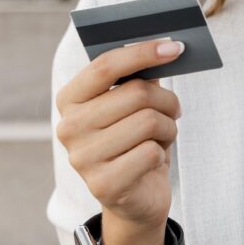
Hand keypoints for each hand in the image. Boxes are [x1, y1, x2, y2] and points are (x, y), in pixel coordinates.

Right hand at [55, 39, 182, 233]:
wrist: (134, 198)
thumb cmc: (134, 142)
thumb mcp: (132, 107)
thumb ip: (138, 78)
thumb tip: (164, 48)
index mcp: (70, 100)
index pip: (106, 65)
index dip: (142, 52)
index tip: (174, 47)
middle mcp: (69, 127)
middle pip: (136, 93)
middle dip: (166, 100)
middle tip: (173, 110)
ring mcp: (82, 158)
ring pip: (148, 121)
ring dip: (167, 128)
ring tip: (161, 137)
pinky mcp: (103, 185)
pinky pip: (151, 153)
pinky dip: (162, 153)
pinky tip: (152, 160)